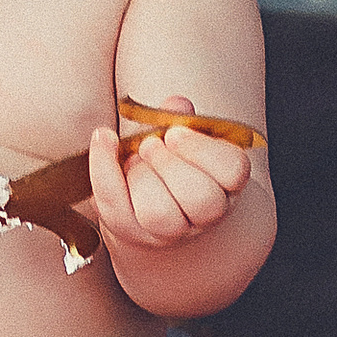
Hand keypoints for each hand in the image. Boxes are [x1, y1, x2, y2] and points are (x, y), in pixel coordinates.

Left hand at [85, 96, 254, 254]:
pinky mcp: (133, 231)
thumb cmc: (171, 159)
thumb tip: (176, 105)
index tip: (173, 132)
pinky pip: (116, 205)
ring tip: (135, 157)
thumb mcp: (183, 135)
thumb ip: (181, 118)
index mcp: (226, 183)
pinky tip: (103, 139)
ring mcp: (171, 230)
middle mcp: (204, 214)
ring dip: (141, 175)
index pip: (233, 170)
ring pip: (160, 213)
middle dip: (169, 164)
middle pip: (201, 198)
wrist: (145, 200)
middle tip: (150, 144)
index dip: (202, 150)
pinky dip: (103, 167)